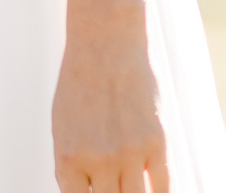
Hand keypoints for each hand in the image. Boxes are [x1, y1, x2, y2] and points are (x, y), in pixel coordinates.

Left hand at [52, 0, 166, 192]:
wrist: (105, 47)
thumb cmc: (80, 87)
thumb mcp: (63, 126)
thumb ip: (73, 165)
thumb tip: (85, 191)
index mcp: (68, 158)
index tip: (96, 188)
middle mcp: (98, 161)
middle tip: (113, 182)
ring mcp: (129, 154)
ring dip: (133, 192)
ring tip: (130, 182)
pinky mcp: (156, 145)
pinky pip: (163, 187)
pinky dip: (159, 192)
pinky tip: (153, 187)